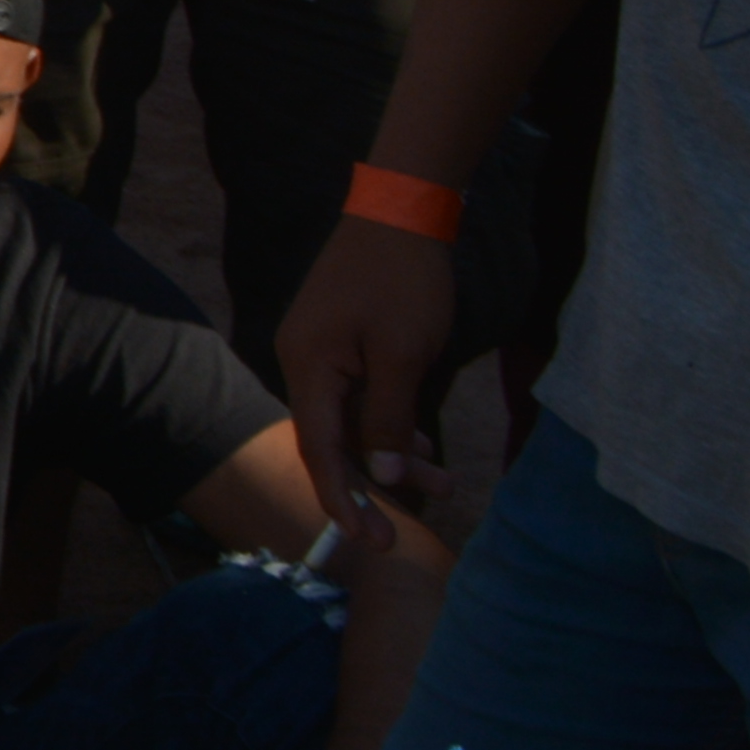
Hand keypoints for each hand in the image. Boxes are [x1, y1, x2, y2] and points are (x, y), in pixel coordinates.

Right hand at [279, 214, 461, 552]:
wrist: (400, 209)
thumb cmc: (402, 279)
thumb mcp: (403, 354)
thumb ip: (388, 417)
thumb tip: (383, 475)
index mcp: (309, 366)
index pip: (320, 449)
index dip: (341, 499)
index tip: (364, 540)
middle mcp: (304, 362)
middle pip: (332, 440)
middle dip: (370, 486)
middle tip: (398, 536)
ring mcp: (321, 350)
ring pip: (351, 420)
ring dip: (391, 453)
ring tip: (444, 481)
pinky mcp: (341, 340)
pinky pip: (359, 396)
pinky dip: (389, 422)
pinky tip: (424, 444)